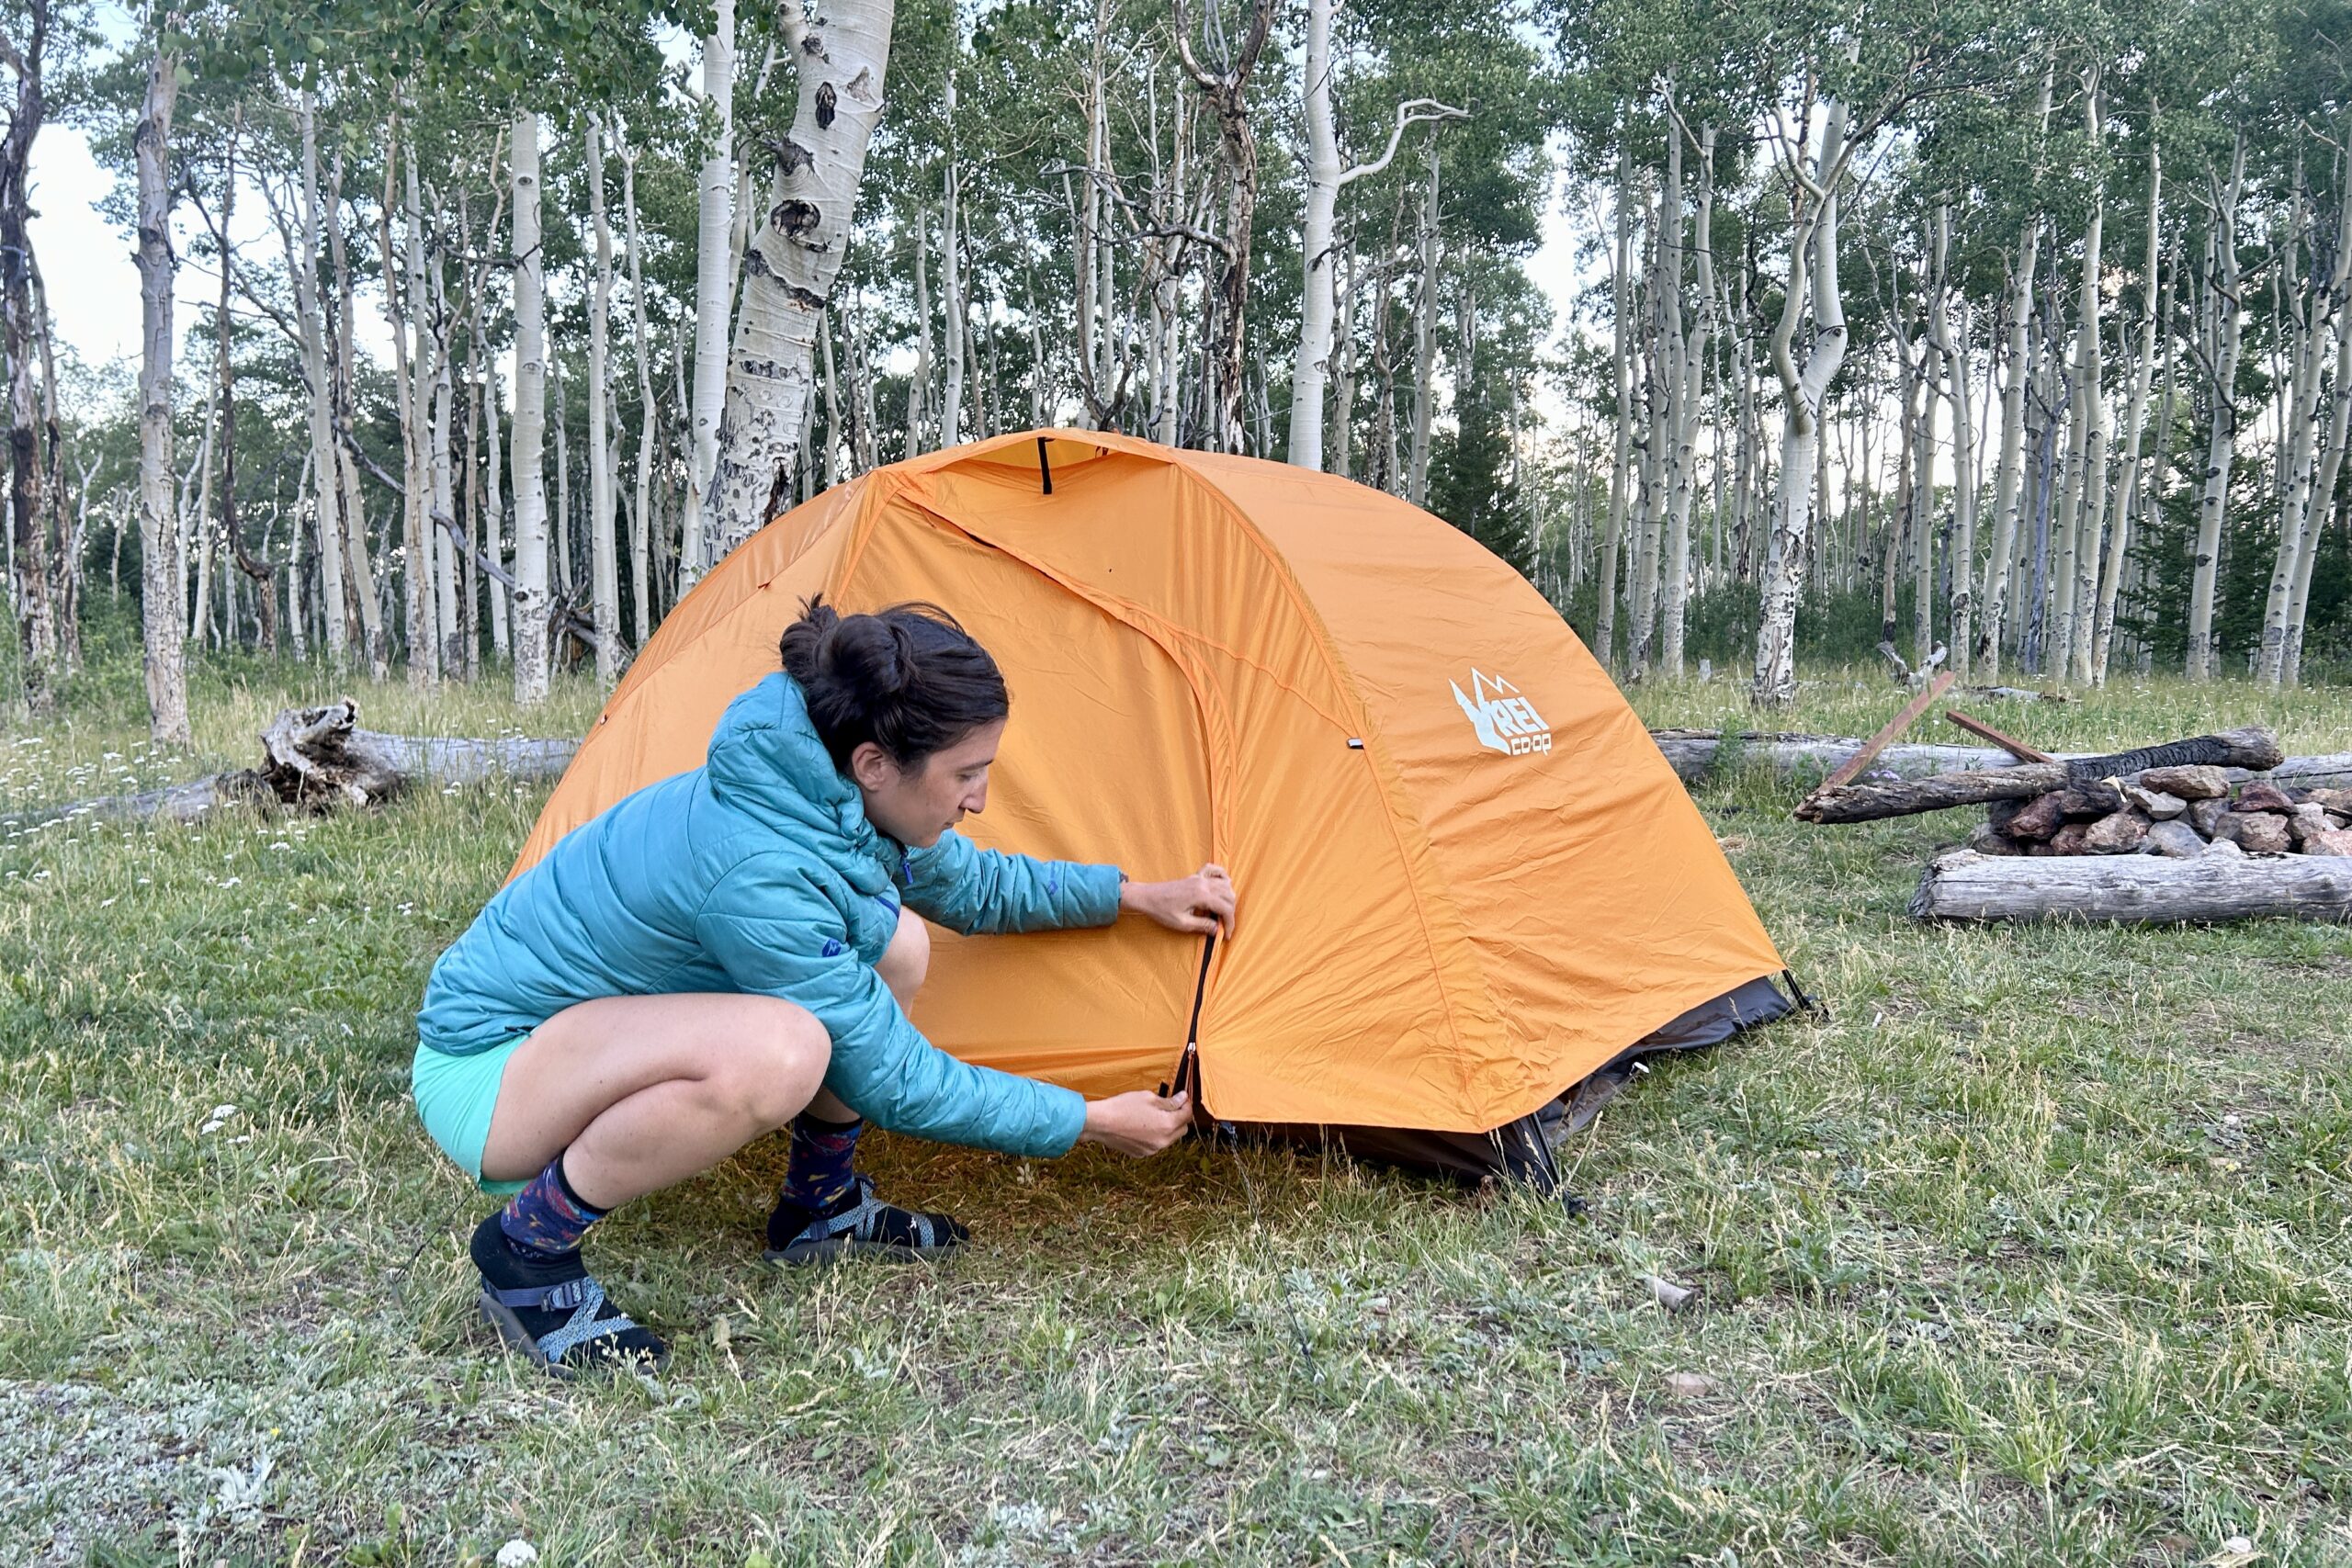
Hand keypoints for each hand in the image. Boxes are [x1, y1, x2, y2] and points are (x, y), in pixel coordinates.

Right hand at [1078, 1089, 1191, 1155]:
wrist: (1101, 1123)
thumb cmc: (1123, 1107)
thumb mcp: (1149, 1098)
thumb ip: (1169, 1101)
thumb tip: (1183, 1099)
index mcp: (1168, 1125)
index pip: (1187, 1115)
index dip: (1186, 1105)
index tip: (1182, 1098)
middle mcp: (1163, 1141)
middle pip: (1182, 1130)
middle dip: (1179, 1118)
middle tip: (1170, 1106)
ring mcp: (1152, 1150)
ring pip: (1169, 1139)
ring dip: (1167, 1128)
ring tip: (1154, 1116)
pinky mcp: (1141, 1153)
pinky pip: (1155, 1144)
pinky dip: (1154, 1136)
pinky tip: (1143, 1126)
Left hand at [1119, 863, 1236, 938]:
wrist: (1147, 897)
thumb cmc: (1161, 910)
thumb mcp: (1182, 923)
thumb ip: (1203, 925)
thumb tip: (1217, 929)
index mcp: (1201, 895)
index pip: (1225, 908)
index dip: (1230, 923)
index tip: (1226, 935)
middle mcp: (1203, 883)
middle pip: (1228, 895)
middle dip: (1230, 912)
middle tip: (1224, 925)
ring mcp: (1199, 878)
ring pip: (1225, 883)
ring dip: (1228, 897)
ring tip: (1223, 911)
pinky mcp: (1194, 876)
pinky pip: (1213, 870)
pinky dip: (1221, 876)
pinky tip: (1223, 884)